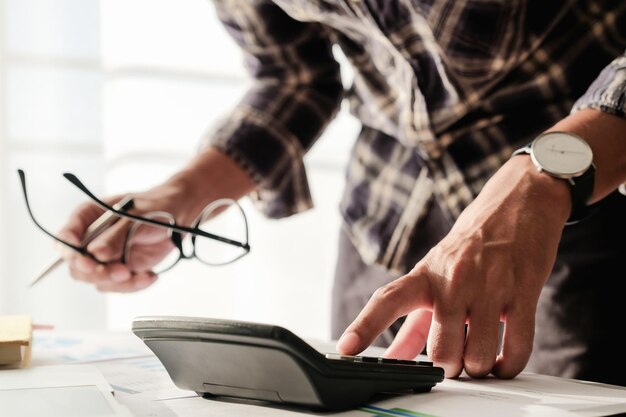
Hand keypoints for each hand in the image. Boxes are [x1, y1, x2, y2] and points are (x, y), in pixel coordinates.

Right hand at [57, 148, 254, 291]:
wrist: (179, 216)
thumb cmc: (156, 208)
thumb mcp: (136, 218)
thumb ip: (115, 236)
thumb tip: (96, 254)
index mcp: (88, 217)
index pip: (66, 237)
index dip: (69, 251)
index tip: (85, 260)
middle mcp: (92, 239)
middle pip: (78, 266)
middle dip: (96, 273)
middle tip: (119, 272)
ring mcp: (106, 257)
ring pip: (97, 280)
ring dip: (117, 282)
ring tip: (139, 274)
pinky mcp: (122, 269)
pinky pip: (119, 286)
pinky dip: (134, 285)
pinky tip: (149, 276)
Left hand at [336, 155, 570, 378]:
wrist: (518, 203)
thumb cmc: (471, 245)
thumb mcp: (435, 274)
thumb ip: (414, 321)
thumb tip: (394, 357)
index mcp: (426, 275)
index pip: (388, 300)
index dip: (364, 326)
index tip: (345, 349)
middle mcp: (453, 280)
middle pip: (441, 351)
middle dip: (448, 368)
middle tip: (454, 359)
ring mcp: (490, 286)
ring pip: (477, 357)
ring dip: (478, 368)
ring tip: (480, 356)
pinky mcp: (524, 292)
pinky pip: (516, 349)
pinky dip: (508, 366)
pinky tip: (502, 360)